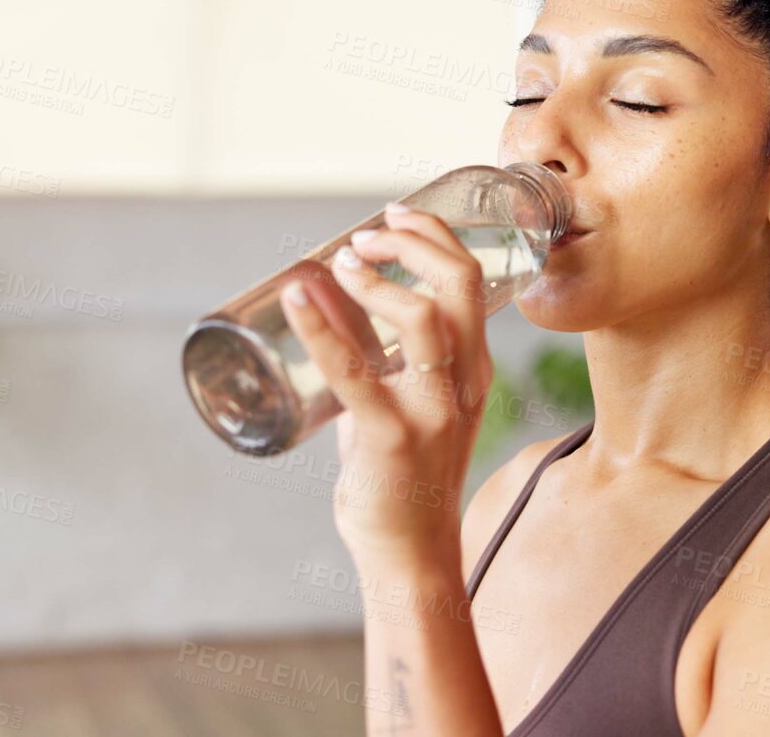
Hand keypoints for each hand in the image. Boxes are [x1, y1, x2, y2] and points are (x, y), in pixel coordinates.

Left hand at [280, 202, 492, 566]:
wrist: (410, 553)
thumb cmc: (402, 479)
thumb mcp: (400, 403)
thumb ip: (373, 359)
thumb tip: (325, 301)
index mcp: (472, 370)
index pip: (471, 280)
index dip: (435, 235)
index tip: (397, 215)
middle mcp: (462, 384)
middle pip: (459, 285)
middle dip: (414, 241)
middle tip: (367, 234)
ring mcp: (431, 411)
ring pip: (426, 319)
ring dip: (380, 278)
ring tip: (343, 261)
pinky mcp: (390, 437)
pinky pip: (355, 372)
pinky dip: (321, 327)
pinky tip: (297, 298)